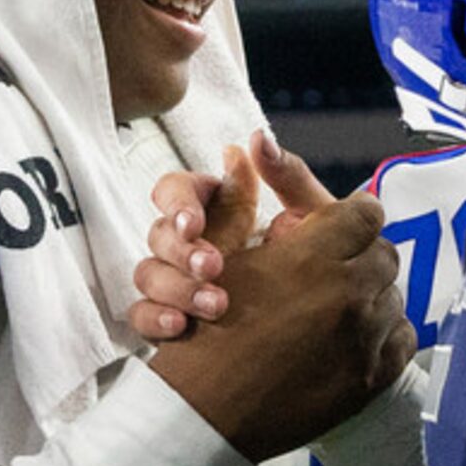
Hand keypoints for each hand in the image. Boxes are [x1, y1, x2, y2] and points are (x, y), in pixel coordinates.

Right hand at [130, 130, 335, 339]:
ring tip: (215, 305)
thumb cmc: (318, 264)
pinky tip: (180, 326)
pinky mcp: (170, 315)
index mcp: (216, 209)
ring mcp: (177, 279)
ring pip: (148, 272)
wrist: (325, 327)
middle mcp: (191, 242)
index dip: (177, 203)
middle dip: (181, 250)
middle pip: (158, 231)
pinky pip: (141, 314)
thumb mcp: (312, 219)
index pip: (177, 190)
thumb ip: (288, 177)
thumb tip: (258, 138)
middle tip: (212, 266)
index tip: (194, 224)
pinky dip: (154, 318)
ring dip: (176, 286)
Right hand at [145, 141, 408, 461]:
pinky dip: (382, 333)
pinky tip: (350, 338)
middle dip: (361, 253)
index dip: (349, 214)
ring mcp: (366, 339)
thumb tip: (255, 143)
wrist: (206, 414)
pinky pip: (401, 338)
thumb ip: (243, 198)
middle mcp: (349, 294)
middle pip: (384, 253)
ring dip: (369, 294)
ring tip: (335, 306)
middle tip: (332, 266)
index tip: (338, 224)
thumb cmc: (202, 330)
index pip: (364, 212)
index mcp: (313, 257)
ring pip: (393, 296)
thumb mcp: (218, 254)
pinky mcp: (372, 379)